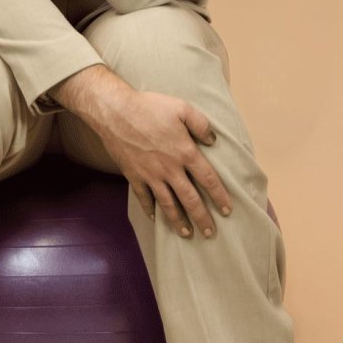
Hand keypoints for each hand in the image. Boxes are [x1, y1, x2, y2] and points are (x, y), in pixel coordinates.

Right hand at [91, 82, 231, 238]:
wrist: (115, 112)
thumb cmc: (150, 107)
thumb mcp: (182, 108)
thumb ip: (201, 124)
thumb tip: (213, 141)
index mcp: (185, 153)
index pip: (208, 180)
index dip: (219, 197)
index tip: (227, 211)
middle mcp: (170, 169)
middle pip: (190, 200)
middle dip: (202, 218)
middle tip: (210, 233)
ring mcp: (151, 175)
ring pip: (168, 204)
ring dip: (179, 221)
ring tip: (187, 234)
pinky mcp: (134, 176)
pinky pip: (143, 198)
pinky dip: (150, 210)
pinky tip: (155, 219)